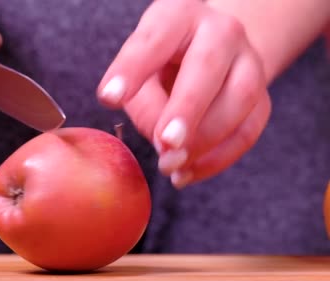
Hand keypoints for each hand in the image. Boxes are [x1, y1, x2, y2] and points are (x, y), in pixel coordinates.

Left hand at [97, 0, 270, 188]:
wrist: (212, 55)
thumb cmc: (162, 62)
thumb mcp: (140, 68)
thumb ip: (141, 98)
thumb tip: (162, 141)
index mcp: (179, 15)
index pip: (154, 38)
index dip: (132, 69)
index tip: (109, 98)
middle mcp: (221, 32)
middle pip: (208, 67)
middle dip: (186, 108)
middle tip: (164, 142)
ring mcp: (249, 62)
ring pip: (239, 99)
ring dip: (204, 140)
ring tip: (170, 164)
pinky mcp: (262, 97)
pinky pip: (247, 130)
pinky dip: (217, 159)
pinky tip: (187, 173)